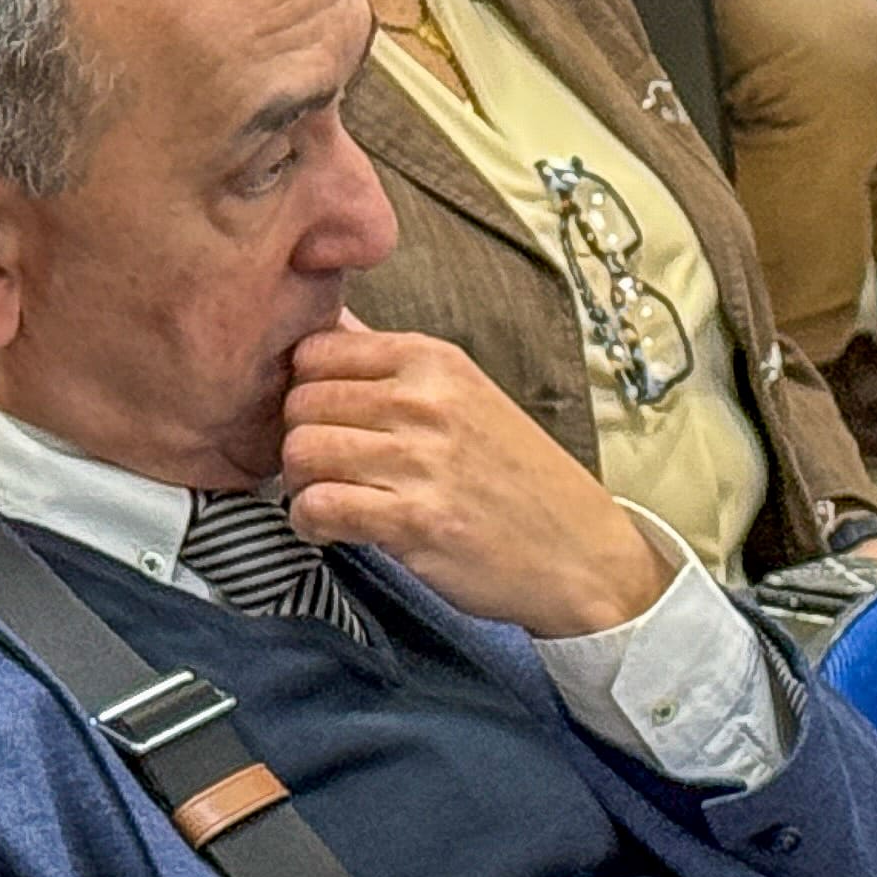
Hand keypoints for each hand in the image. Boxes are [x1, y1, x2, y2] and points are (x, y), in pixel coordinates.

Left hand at [279, 318, 673, 637]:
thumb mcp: (464, 395)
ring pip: (300, 452)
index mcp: (433, 361)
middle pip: (299, 403)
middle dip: (297, 440)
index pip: (316, 351)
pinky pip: (317, 506)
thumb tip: (327, 323)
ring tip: (328, 499)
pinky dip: (309, 522)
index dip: (302, 389)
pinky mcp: (412, 519)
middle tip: (324, 469)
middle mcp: (425, 401)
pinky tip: (332, 530)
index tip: (324, 421)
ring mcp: (419, 460)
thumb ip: (391, 366)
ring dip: (300, 484)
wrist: (579, 553)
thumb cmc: (512, 475)